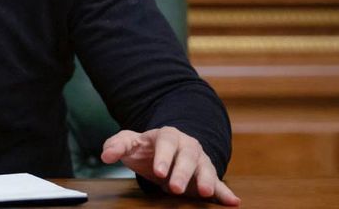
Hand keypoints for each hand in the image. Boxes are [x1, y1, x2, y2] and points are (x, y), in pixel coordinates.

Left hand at [101, 127, 239, 205]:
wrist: (165, 151)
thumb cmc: (145, 148)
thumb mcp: (129, 143)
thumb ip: (117, 146)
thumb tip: (105, 155)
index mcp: (167, 135)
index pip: (166, 141)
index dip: (163, 156)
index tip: (158, 171)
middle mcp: (187, 146)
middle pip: (187, 156)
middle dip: (182, 171)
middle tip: (175, 187)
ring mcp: (199, 160)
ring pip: (205, 168)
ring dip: (207, 180)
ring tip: (206, 193)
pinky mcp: (207, 176)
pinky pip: (219, 184)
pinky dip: (226, 193)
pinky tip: (233, 202)